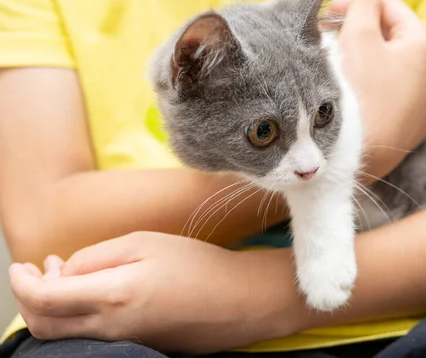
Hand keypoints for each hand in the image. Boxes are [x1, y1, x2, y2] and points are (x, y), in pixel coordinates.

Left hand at [10, 231, 294, 352]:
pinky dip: (75, 318)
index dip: (22, 282)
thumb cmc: (198, 265)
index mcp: (111, 295)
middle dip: (28, 299)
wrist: (239, 301)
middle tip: (36, 270)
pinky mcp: (136, 346)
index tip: (20, 265)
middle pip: (45, 325)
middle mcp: (110, 327)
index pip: (44, 298)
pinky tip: (91, 293)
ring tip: (61, 277)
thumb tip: (65, 270)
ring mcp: (123, 342)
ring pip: (64, 335)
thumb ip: (98, 256)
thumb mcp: (146, 243)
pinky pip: (90, 338)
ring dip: (50, 309)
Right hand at [327, 0, 425, 180]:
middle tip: (331, 39)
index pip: (391, 9)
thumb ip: (364, 4)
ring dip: (370, 61)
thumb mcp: (358, 37)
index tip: (330, 16)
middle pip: (394, 39)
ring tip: (342, 68)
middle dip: (363, 33)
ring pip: (395, 69)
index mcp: (423, 44)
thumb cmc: (360, 92)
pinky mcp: (416, 125)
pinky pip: (396, 96)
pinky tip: (358, 96)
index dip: (358, 6)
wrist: (361, 153)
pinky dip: (378, 88)